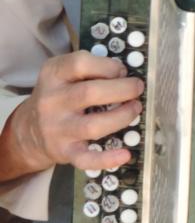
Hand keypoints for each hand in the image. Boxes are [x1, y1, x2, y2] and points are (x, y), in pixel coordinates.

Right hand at [1, 52, 142, 176]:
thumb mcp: (65, 74)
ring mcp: (57, 129)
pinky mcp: (64, 152)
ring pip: (92, 126)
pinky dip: (107, 159)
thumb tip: (128, 74)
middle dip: (123, 89)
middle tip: (137, 88)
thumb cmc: (60, 96)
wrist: (29, 130)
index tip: (122, 71)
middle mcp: (51, 101)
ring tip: (135, 109)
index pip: (80, 64)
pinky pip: (85, 158)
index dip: (108, 66)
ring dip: (122, 117)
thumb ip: (91, 69)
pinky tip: (125, 154)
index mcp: (53, 75)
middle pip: (90, 93)